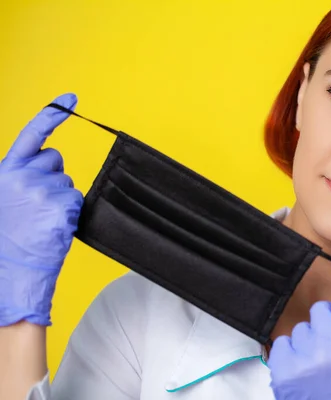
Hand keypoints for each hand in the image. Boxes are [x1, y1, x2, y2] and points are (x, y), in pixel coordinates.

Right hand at [0, 94, 82, 326]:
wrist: (10, 272)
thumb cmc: (8, 238)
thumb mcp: (5, 200)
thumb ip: (20, 176)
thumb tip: (48, 161)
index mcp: (4, 172)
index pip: (31, 134)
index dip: (51, 114)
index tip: (71, 98)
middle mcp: (21, 175)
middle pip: (55, 159)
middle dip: (52, 176)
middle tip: (36, 205)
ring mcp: (42, 189)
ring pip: (67, 181)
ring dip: (60, 197)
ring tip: (41, 219)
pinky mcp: (62, 204)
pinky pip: (77, 199)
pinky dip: (70, 211)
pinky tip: (53, 226)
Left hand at [267, 252, 330, 399]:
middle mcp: (328, 345)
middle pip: (319, 311)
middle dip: (322, 323)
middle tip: (327, 346)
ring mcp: (303, 355)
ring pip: (299, 328)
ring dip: (305, 342)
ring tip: (313, 366)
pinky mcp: (282, 366)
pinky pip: (281, 342)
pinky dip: (289, 354)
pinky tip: (299, 370)